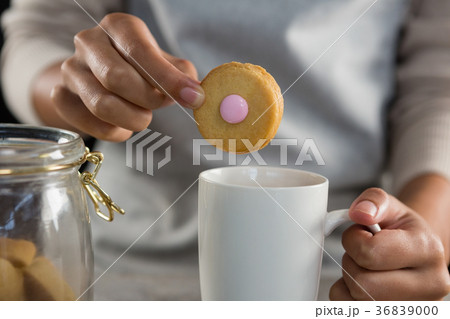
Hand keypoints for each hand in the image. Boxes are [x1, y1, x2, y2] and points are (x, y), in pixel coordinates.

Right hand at [51, 13, 203, 140]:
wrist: (98, 76)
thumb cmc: (138, 68)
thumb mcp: (162, 63)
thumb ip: (180, 74)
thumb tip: (195, 92)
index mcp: (118, 27)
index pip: (141, 53)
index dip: (168, 80)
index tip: (192, 98)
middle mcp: (89, 42)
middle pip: (116, 79)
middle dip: (147, 100)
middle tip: (161, 106)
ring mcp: (70, 70)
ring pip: (101, 104)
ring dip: (132, 119)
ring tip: (143, 117)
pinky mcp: (61, 96)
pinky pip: (89, 124)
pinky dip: (114, 132)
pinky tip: (123, 127)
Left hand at [329, 187, 449, 299]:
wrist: (414, 255)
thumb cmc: (400, 231)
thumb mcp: (390, 207)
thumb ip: (373, 201)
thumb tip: (359, 213)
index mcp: (427, 250)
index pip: (370, 253)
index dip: (352, 240)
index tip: (360, 233)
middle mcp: (430, 285)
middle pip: (363, 284)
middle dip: (351, 263)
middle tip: (360, 254)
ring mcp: (416, 308)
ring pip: (355, 301)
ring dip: (349, 281)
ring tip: (366, 268)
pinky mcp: (397, 318)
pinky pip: (349, 310)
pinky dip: (347, 297)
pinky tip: (363, 285)